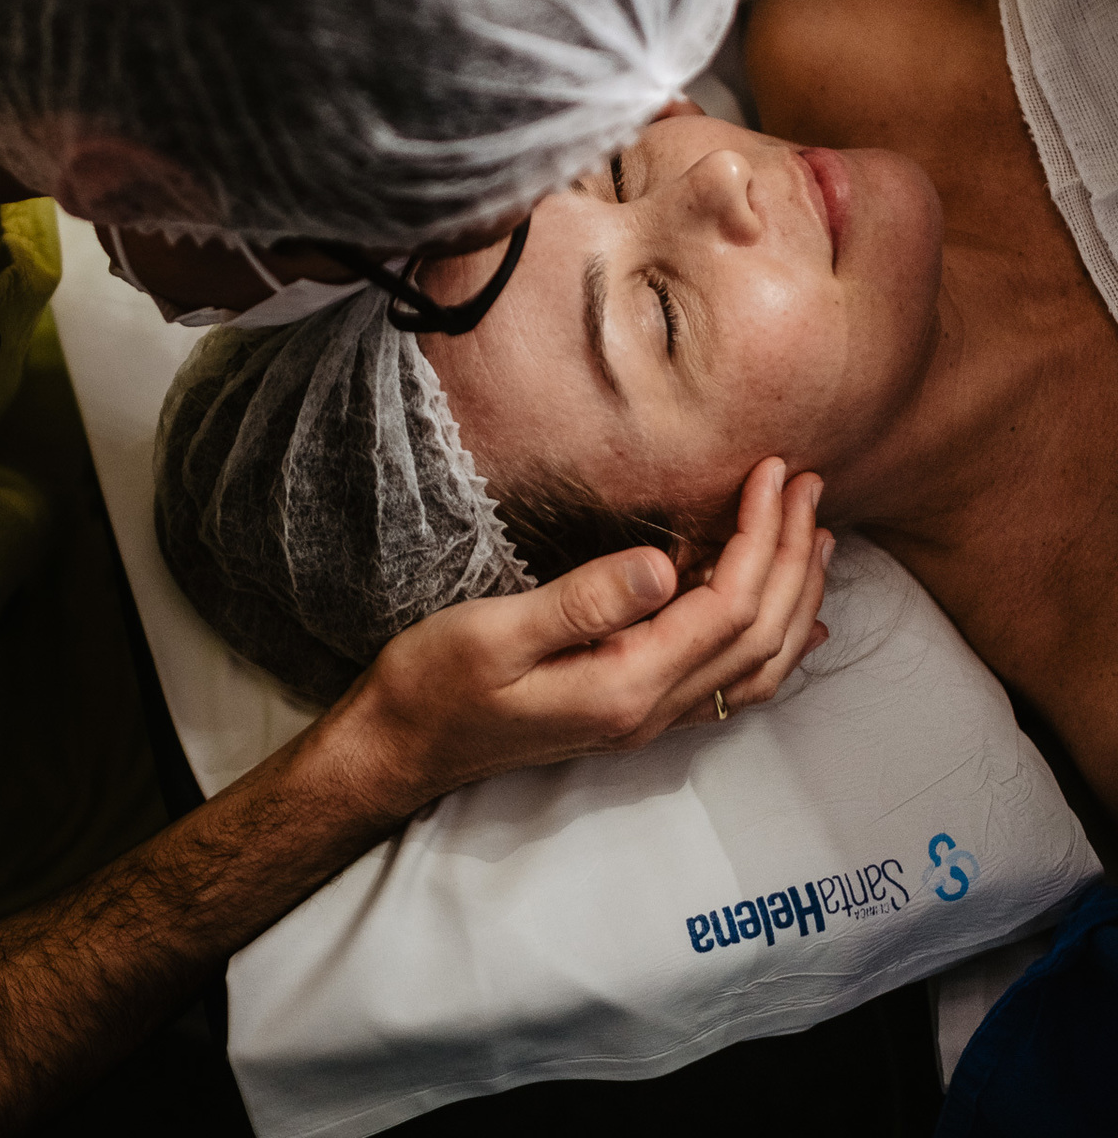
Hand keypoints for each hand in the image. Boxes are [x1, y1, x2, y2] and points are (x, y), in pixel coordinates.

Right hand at [328, 457, 831, 816]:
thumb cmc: (436, 682)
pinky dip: (774, 646)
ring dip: (795, 597)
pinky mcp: (635, 711)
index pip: (728, 608)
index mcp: (625, 686)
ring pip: (758, 665)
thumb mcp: (496, 632)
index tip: (772, 472)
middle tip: (809, 483)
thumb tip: (665, 565)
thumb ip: (584, 602)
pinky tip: (795, 623)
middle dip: (792, 555)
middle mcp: (651, 711)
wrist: (403, 745)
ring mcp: (647, 719)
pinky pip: (731, 684)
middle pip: (759, 635)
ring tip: (814, 535)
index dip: (761, 536)